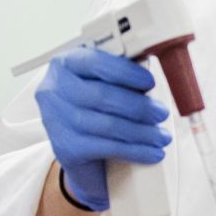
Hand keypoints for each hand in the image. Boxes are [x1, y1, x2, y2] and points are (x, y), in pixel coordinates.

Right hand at [33, 47, 171, 211]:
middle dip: (138, 106)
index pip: (95, 62)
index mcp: (65, 64)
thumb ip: (122, 77)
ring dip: (142, 132)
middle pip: (101, 96)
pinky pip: (107, 148)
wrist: (78, 149)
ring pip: (106, 125)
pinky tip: (153, 153)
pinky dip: (135, 151)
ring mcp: (56, 121)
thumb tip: (156, 81)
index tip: (150, 82)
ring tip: (163, 137)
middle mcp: (53, 90)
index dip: (125, 72)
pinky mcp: (66, 148)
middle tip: (162, 113)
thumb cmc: (96, 107)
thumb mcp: (103, 84)